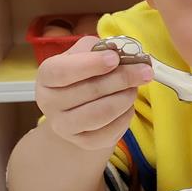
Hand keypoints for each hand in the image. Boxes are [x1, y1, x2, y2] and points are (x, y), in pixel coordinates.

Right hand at [36, 36, 152, 150]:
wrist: (77, 108)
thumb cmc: (82, 74)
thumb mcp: (84, 54)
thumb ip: (98, 48)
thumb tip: (120, 51)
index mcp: (47, 76)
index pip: (63, 71)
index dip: (90, 64)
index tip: (115, 58)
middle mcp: (49, 103)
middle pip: (89, 91)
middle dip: (122, 78)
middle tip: (145, 71)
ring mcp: (64, 126)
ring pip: (101, 114)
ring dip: (125, 98)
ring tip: (135, 88)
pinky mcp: (83, 142)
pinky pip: (110, 131)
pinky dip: (125, 116)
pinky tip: (128, 105)